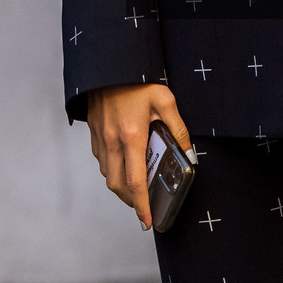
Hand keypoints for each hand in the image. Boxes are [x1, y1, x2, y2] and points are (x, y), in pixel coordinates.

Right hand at [85, 83, 191, 231]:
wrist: (108, 62)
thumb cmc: (137, 78)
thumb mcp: (164, 99)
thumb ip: (178, 128)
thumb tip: (189, 153)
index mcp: (131, 136)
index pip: (135, 182)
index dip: (141, 206)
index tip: (147, 221)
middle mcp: (112, 141)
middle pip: (118, 186)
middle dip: (131, 201)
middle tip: (144, 206)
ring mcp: (100, 138)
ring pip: (107, 174)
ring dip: (121, 185)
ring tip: (137, 186)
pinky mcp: (93, 132)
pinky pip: (101, 159)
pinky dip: (112, 168)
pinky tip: (125, 162)